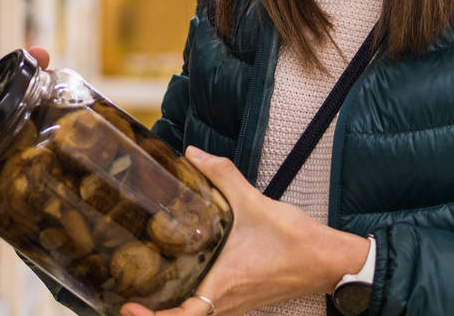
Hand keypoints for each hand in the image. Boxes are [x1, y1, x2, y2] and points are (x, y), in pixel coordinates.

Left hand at [120, 147, 369, 315]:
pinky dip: (187, 302)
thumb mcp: (254, 201)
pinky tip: (178, 281)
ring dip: (169, 309)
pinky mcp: (242, 300)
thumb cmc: (295, 240)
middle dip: (152, 314)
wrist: (328, 260)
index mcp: (223, 285)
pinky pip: (208, 309)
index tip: (128, 306)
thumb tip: (193, 154)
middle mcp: (226, 302)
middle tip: (125, 297)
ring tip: (142, 290)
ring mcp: (234, 304)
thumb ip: (221, 174)